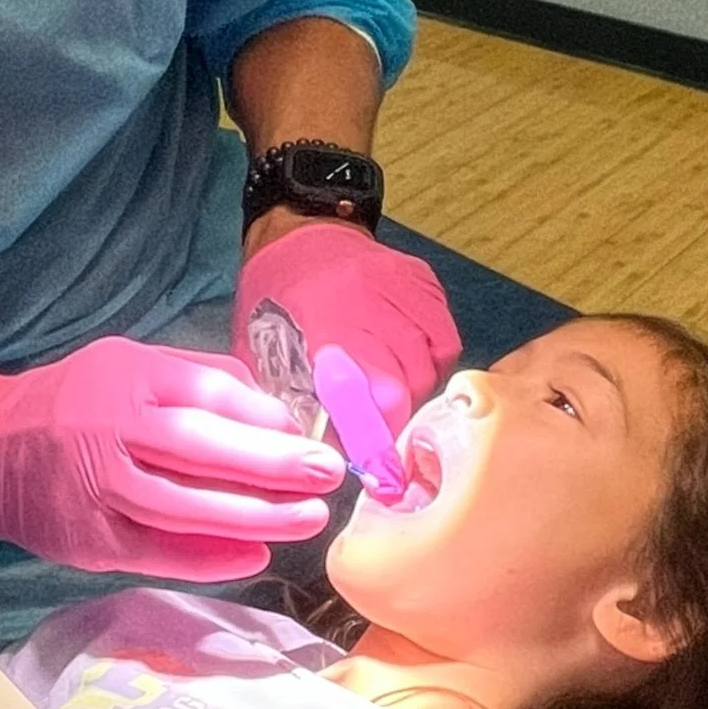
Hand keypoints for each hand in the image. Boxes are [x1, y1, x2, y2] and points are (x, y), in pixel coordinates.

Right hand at [0, 337, 345, 580]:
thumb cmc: (74, 397)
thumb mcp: (128, 361)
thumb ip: (194, 377)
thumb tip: (267, 404)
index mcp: (127, 376)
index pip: (206, 393)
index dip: (260, 416)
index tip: (303, 431)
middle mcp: (112, 428)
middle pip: (202, 449)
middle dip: (272, 464)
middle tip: (325, 474)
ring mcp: (98, 488)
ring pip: (186, 507)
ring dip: (253, 516)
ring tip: (306, 518)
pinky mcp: (88, 539)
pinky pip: (157, 552)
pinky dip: (208, 558)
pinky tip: (254, 555)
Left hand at [233, 221, 461, 434]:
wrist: (299, 232)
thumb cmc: (275, 297)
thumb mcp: (263, 350)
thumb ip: (292, 400)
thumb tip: (324, 455)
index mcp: (321, 323)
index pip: (357, 390)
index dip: (371, 438)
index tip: (379, 475)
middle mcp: (368, 303)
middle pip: (402, 386)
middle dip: (389, 420)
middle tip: (372, 431)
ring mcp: (402, 289)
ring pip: (428, 367)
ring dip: (411, 391)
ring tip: (385, 392)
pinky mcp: (424, 282)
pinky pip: (444, 341)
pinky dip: (431, 361)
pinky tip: (407, 362)